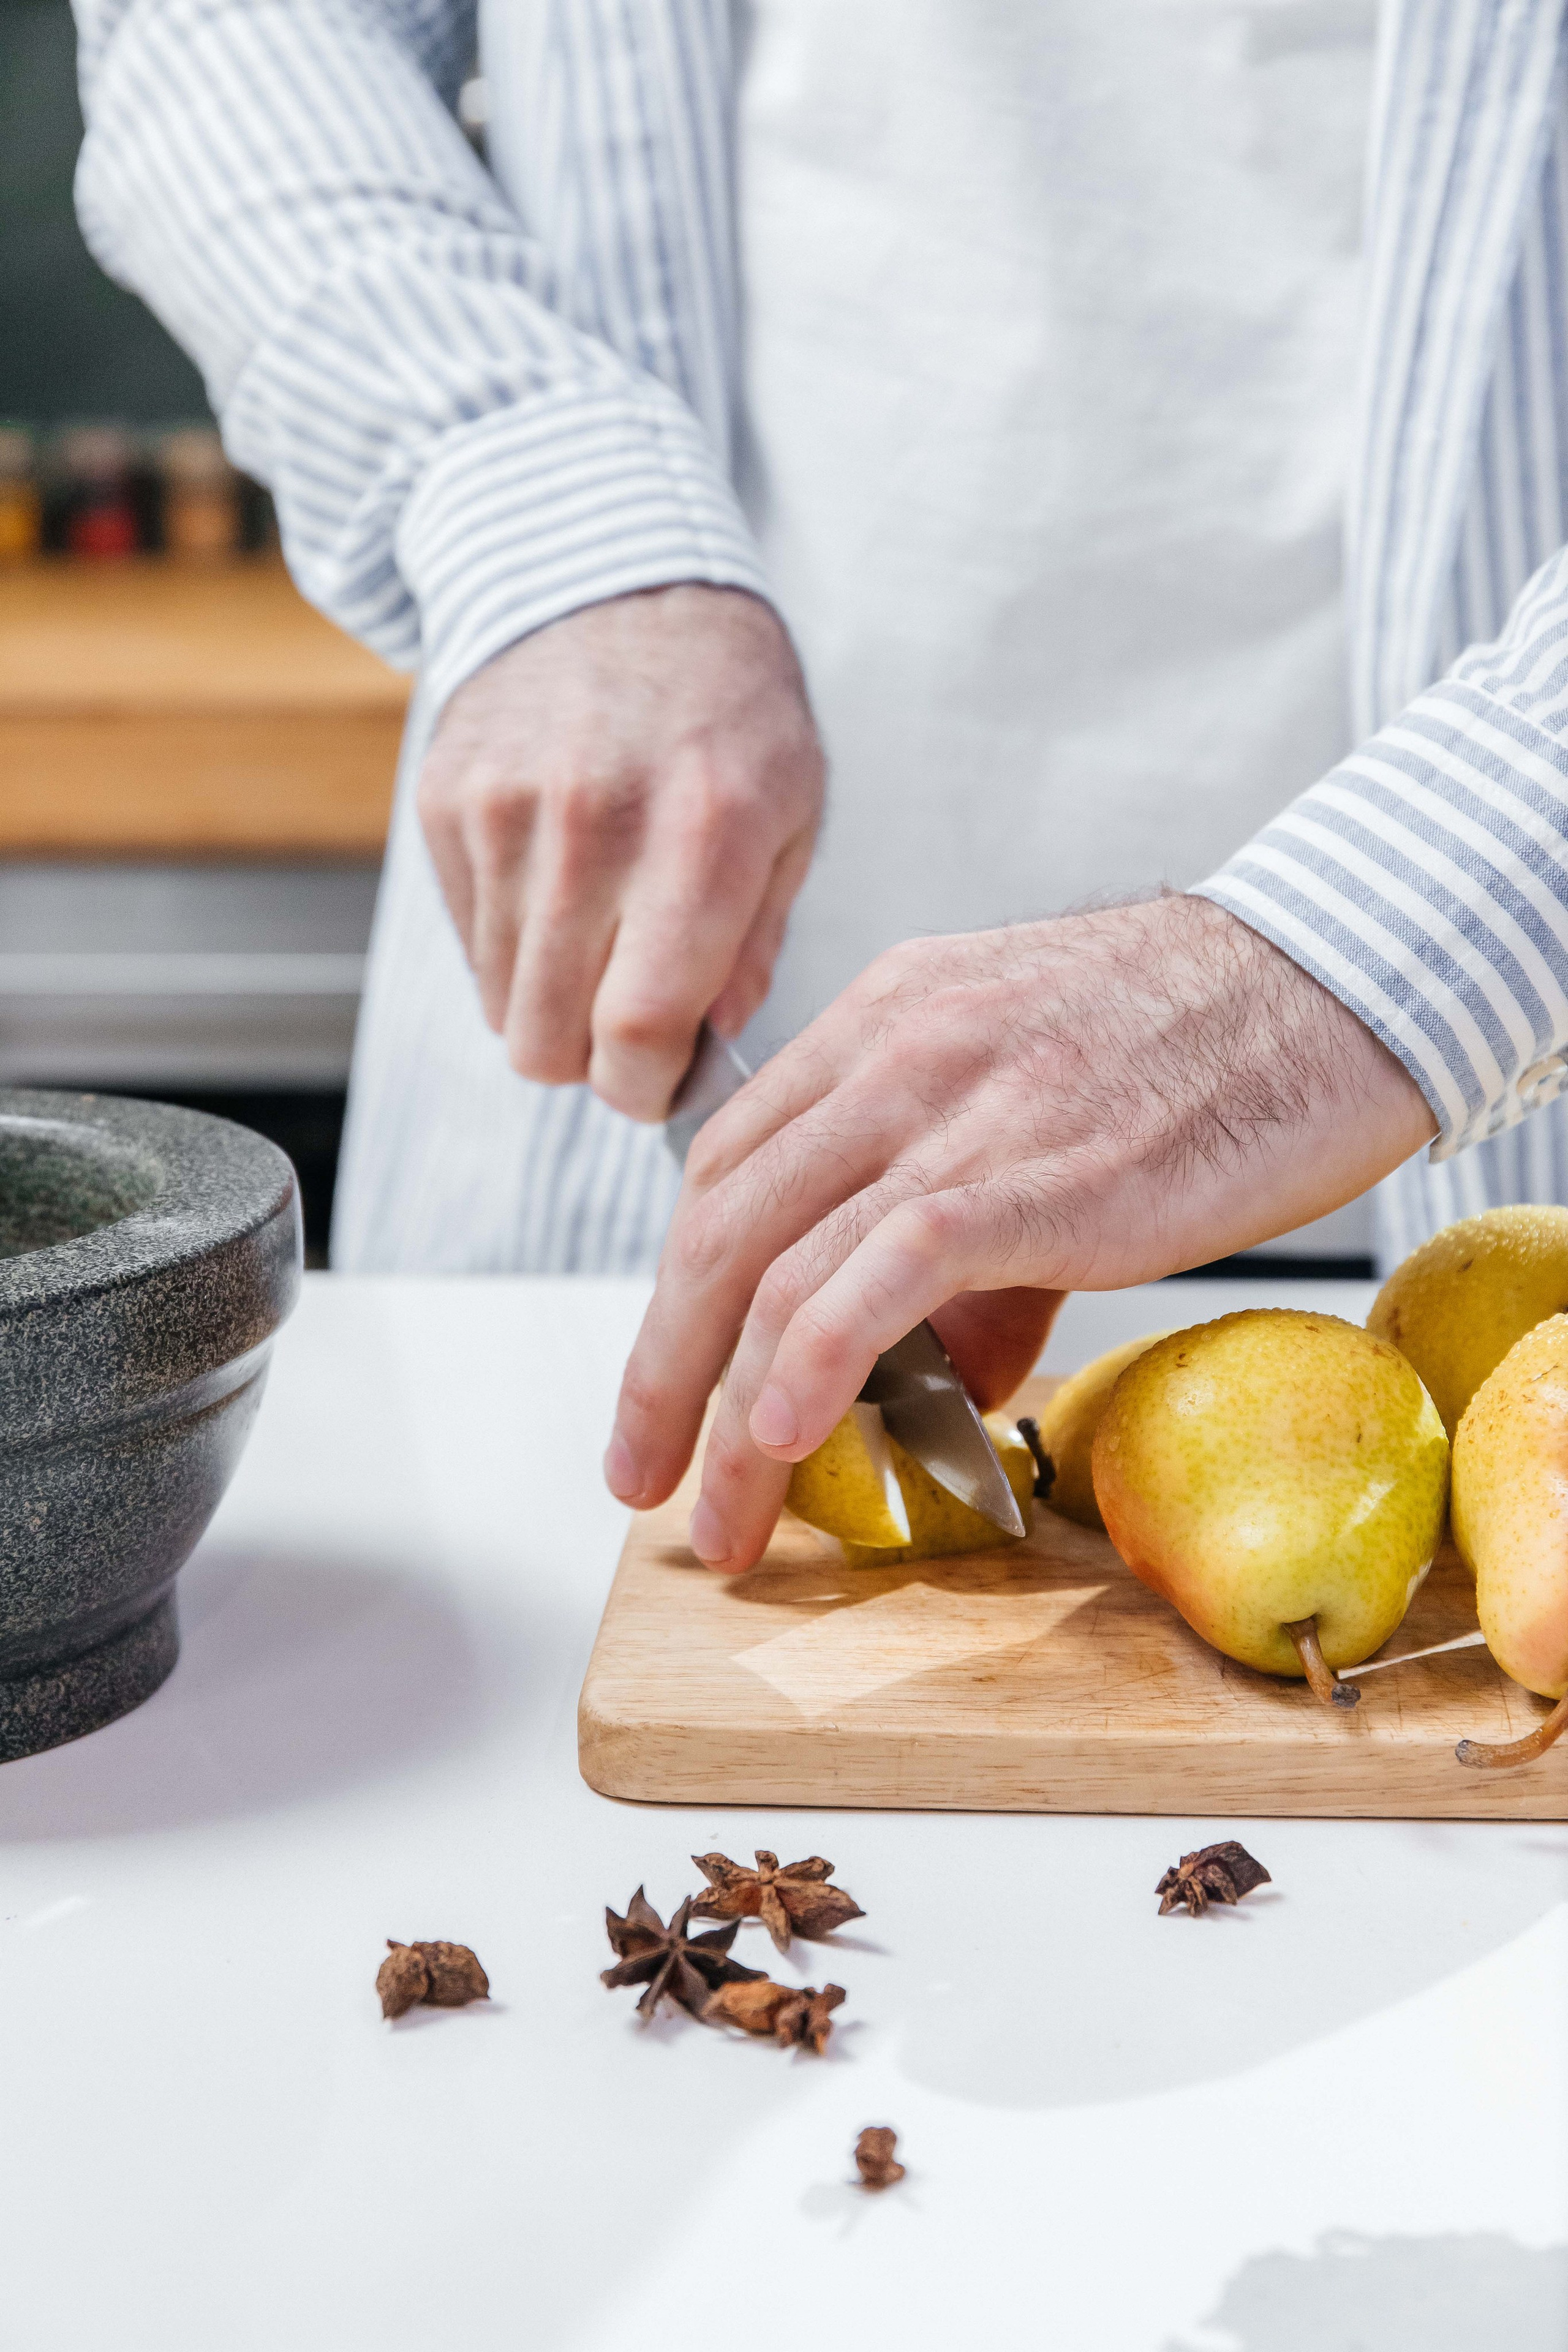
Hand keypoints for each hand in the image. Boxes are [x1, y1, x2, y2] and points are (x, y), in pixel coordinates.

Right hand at [417, 585, 823, 1119]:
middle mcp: (593, 823)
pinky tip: (555, 889)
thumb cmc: (725, 711)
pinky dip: (511, 950)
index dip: (643, 1087)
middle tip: (631, 1028)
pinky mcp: (445, 803)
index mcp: (703, 834)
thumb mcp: (790, 814)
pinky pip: (469, 945)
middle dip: (593, 1064)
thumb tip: (709, 1044)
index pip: (637, 1027)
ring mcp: (505, 811)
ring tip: (598, 945)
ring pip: (502, 1005)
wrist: (613, 582)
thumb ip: (756, 943)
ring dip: (550, 1007)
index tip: (660, 1082)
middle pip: (551, 1040)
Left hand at [605, 893, 1437, 1568]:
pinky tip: (783, 1436)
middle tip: (640, 1475)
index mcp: (881, 1023)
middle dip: (659, 1369)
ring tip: (720, 1518)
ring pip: (774, 1265)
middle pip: (715, 1225)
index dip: (682, 1292)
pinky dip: (811, 1362)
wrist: (1338, 985)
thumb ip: (972, 1238)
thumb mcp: (1042, 1105)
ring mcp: (952, 1108)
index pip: (730, 1166)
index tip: (672, 1384)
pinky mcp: (1026, 1173)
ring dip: (722, 1413)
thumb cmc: (1208, 1048)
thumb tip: (946, 1374)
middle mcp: (890, 1053)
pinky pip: (878, 1274)